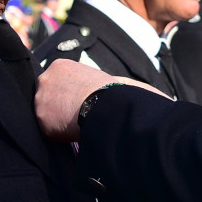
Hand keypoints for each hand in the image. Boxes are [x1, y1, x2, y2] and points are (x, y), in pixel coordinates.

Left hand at [35, 60, 162, 140]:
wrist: (104, 107)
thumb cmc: (117, 94)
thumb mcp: (116, 81)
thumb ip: (118, 85)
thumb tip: (162, 99)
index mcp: (62, 65)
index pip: (58, 81)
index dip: (68, 95)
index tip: (79, 105)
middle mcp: (45, 78)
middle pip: (47, 95)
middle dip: (58, 106)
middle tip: (74, 119)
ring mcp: (40, 98)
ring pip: (44, 112)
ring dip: (56, 121)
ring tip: (74, 130)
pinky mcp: (40, 117)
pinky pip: (45, 129)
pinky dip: (56, 135)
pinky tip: (70, 136)